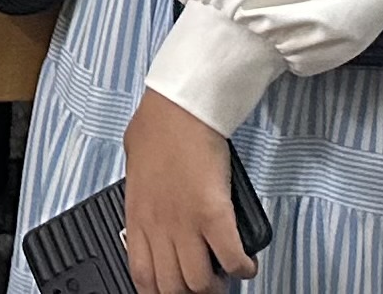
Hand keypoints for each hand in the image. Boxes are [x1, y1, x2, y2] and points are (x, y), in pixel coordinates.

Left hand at [120, 91, 257, 291]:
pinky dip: (242, 268)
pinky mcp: (214, 213)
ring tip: (225, 276)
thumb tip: (148, 206)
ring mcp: (186, 223)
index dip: (159, 293)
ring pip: (200, 282)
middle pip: (171, 287)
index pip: (143, 276)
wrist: (180, 107)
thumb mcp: (136, 170)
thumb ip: (141, 198)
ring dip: (216, 286)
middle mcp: (159, 227)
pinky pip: (231, 258)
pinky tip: (246, 264)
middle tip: (204, 284)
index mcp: (137, 217)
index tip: (172, 292)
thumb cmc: (157, 128)